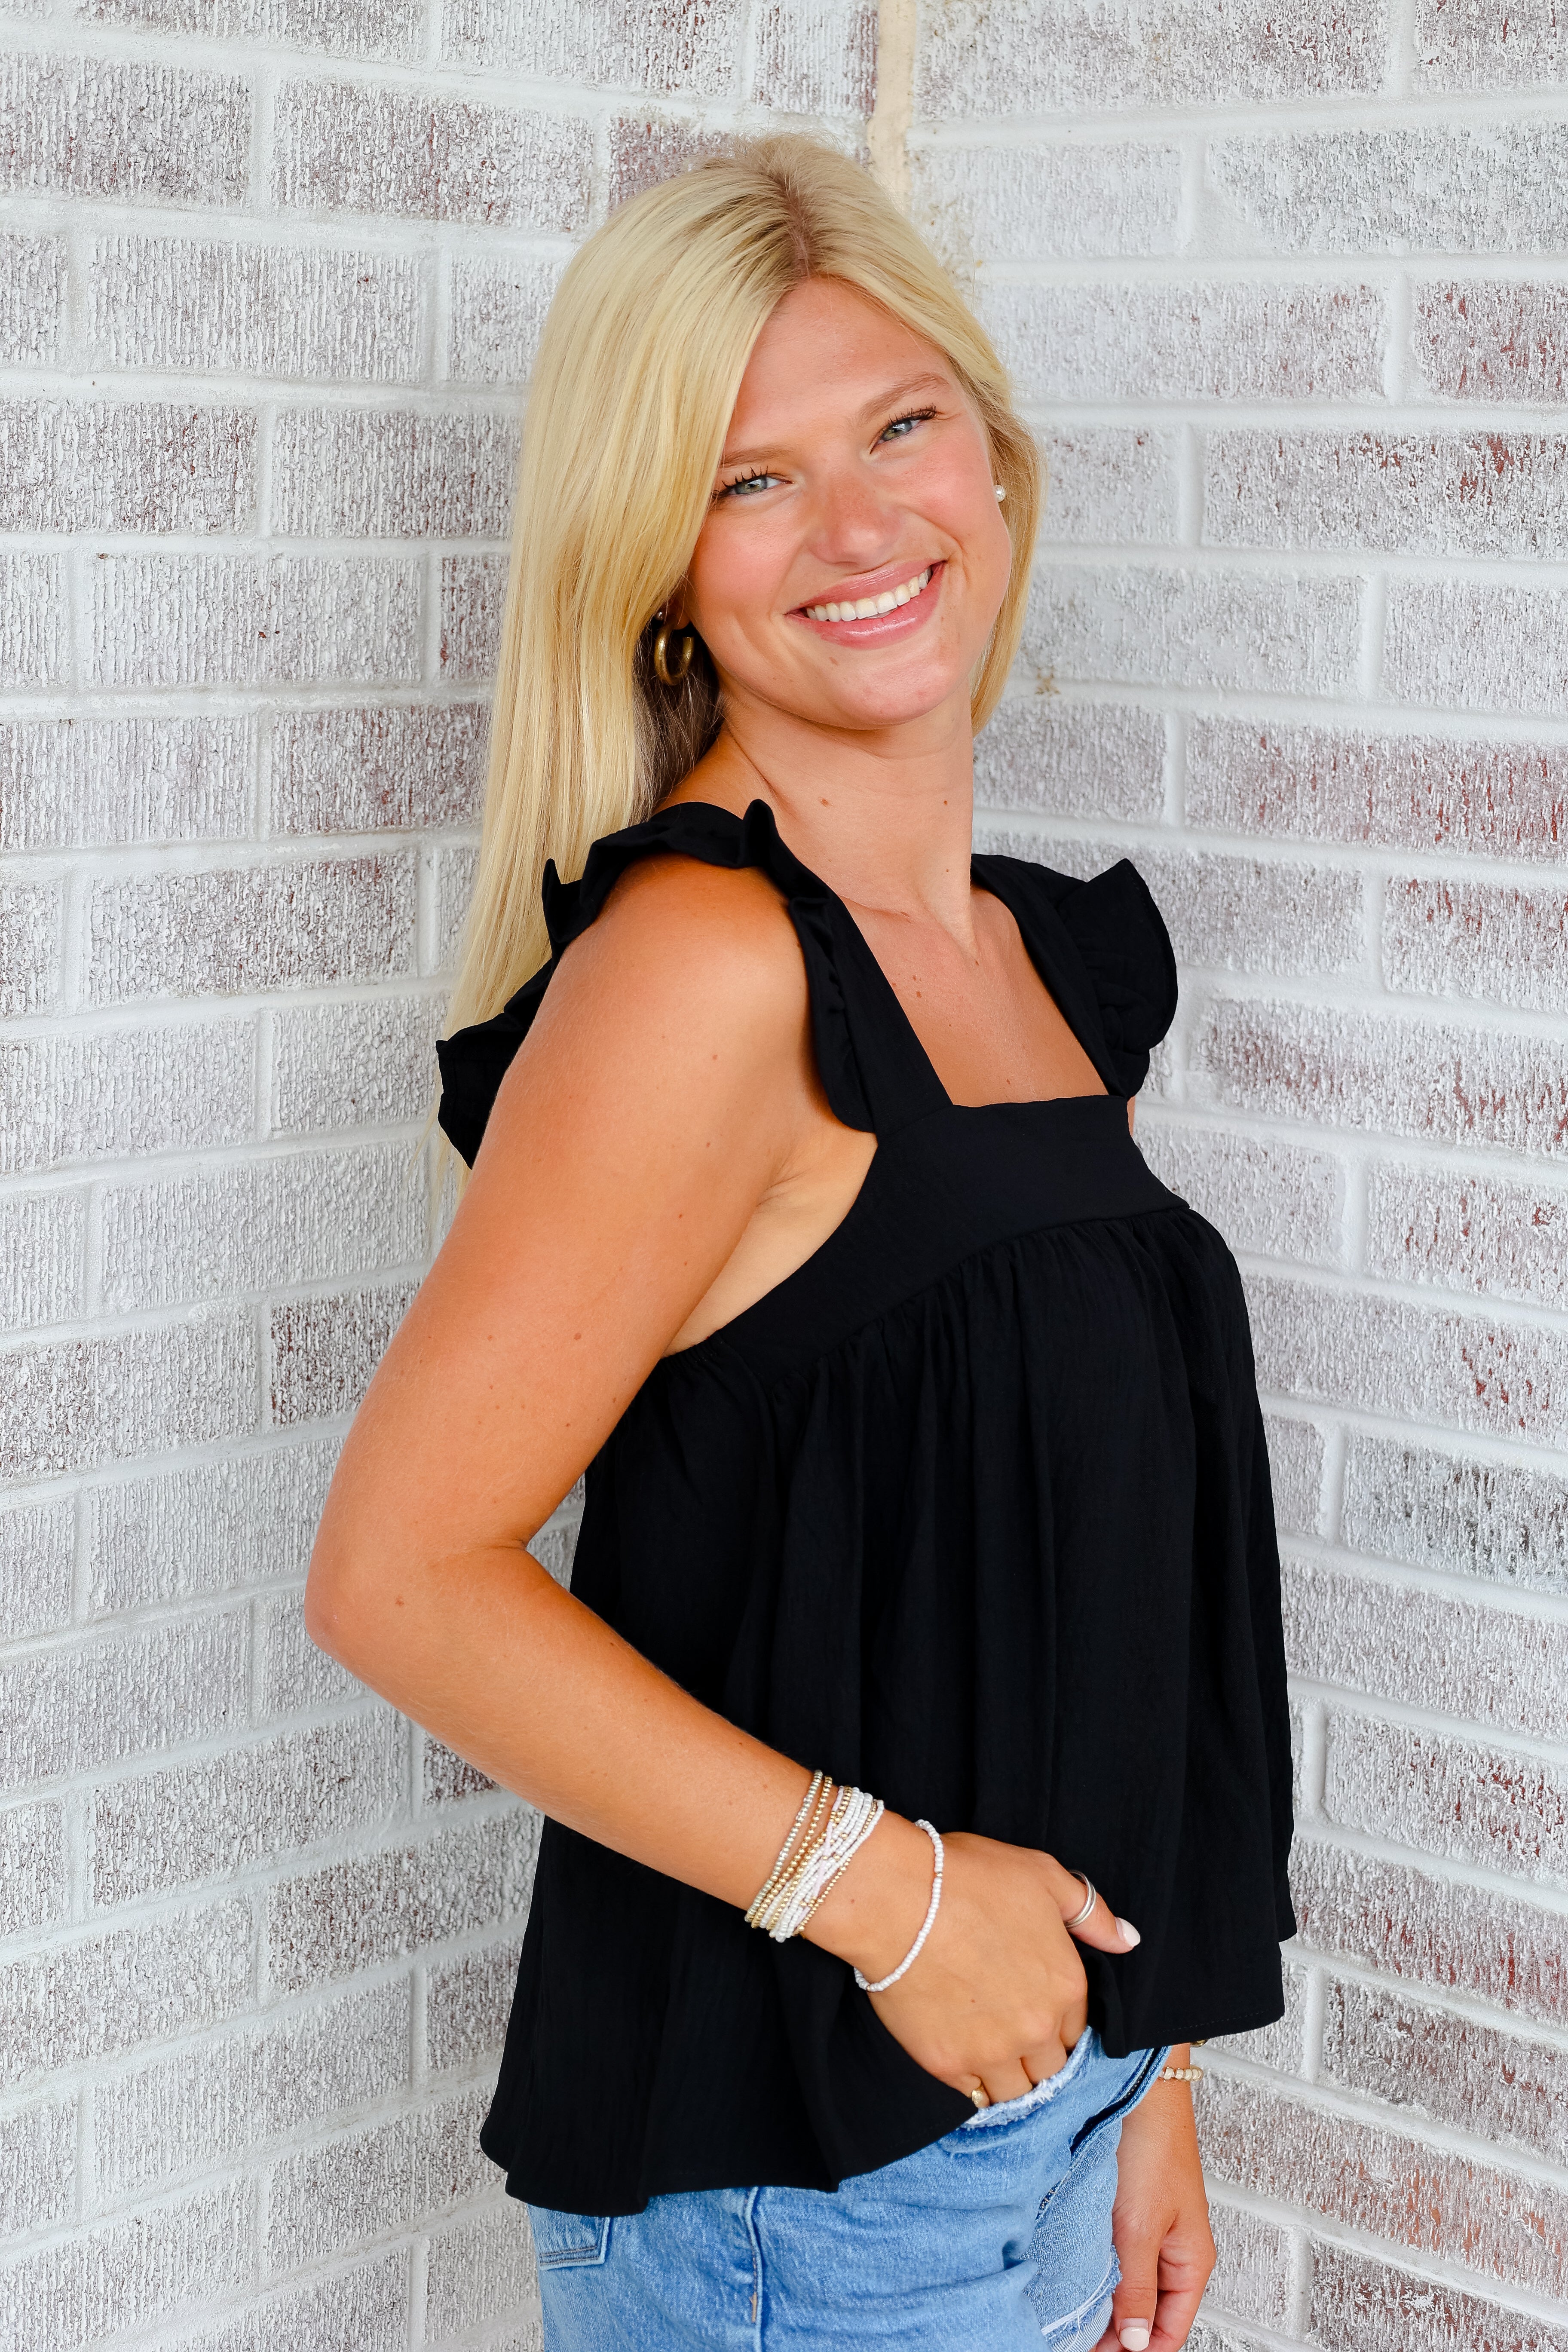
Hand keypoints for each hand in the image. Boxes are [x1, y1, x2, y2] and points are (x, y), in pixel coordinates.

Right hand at [811, 1822, 1140, 2105]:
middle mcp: (1037, 2028)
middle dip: (1036, 2054)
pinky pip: (973, 2094)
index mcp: (1066, 1985)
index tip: (1033, 2005)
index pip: (1077, 2028)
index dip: (1057, 2018)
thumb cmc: (968, 1877)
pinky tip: (961, 2054)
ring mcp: (992, 2052)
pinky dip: (972, 2082)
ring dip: (1009, 2077)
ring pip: (1017, 2092)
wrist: (895, 1897)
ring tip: (987, 2051)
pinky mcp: (947, 2064)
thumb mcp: (1042, 1876)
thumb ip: (1091, 1912)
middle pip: (1051, 2067)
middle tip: (1009, 2030)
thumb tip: (1129, 1940)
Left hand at [1094, 2070, 1214, 2351]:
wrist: (1140, 2084)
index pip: (1169, 2333)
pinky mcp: (1129, 2206)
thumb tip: (1136, 2344)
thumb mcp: (1141, 2227)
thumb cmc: (1153, 2145)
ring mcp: (1152, 2228)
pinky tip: (1073, 2271)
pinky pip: (1117, 2253)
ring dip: (1104, 2299)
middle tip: (1071, 2334)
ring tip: (1069, 2310)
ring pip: (1130, 2284)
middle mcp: (1174, 2250)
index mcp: (1191, 2262)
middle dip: (1116, 2332)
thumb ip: (1138, 2288)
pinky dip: (1098, 2268)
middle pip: (1149, 2314)